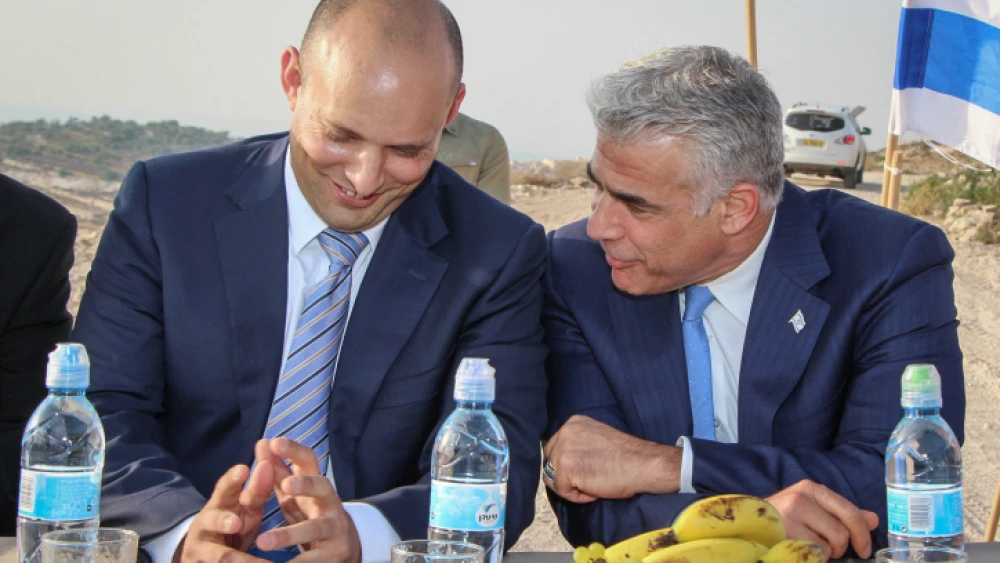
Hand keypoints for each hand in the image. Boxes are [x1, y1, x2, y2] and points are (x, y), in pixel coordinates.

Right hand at [176, 463, 272, 562]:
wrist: (205, 555)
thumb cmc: (232, 526)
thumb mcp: (245, 510)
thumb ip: (257, 491)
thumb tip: (268, 464)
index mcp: (219, 505)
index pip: (223, 489)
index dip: (231, 480)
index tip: (243, 469)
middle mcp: (204, 525)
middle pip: (212, 521)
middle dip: (222, 522)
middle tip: (236, 523)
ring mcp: (200, 549)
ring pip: (220, 556)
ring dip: (241, 560)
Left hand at [254, 437, 361, 562]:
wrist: (345, 547)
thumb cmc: (312, 514)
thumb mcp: (295, 494)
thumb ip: (279, 472)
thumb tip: (262, 442)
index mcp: (317, 485)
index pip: (309, 461)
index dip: (294, 450)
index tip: (274, 442)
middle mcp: (329, 503)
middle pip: (322, 488)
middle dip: (306, 485)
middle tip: (287, 486)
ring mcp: (334, 528)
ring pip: (313, 529)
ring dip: (287, 535)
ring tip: (262, 542)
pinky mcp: (334, 554)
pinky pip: (312, 559)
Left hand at [542, 415, 681, 502]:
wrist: (642, 464)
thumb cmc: (626, 456)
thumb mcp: (596, 439)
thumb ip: (579, 444)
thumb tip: (565, 461)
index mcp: (573, 423)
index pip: (555, 447)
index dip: (568, 464)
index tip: (586, 470)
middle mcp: (564, 432)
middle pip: (550, 461)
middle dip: (565, 475)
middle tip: (587, 481)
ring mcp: (563, 449)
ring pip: (553, 478)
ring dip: (571, 487)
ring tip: (592, 486)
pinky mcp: (565, 467)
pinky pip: (562, 491)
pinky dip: (577, 496)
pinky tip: (594, 491)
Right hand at [766, 480, 878, 559]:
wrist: (748, 524)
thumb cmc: (784, 519)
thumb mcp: (814, 510)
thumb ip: (842, 514)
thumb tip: (873, 519)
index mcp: (811, 488)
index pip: (849, 511)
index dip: (862, 533)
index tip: (864, 550)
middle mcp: (801, 497)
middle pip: (842, 531)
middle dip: (841, 547)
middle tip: (832, 552)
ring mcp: (791, 515)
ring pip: (830, 545)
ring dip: (825, 553)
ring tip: (809, 546)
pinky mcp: (784, 532)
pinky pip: (814, 553)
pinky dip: (813, 557)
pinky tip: (799, 549)